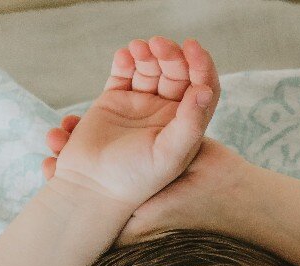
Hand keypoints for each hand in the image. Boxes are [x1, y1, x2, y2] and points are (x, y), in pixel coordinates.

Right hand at [41, 37, 217, 208]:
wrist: (93, 187)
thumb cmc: (136, 178)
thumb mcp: (170, 154)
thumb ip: (190, 124)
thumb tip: (205, 90)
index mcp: (187, 126)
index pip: (202, 88)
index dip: (201, 66)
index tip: (193, 48)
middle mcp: (167, 113)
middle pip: (176, 74)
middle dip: (171, 55)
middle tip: (159, 44)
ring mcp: (140, 105)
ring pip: (150, 69)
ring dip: (147, 54)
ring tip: (139, 48)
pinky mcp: (114, 100)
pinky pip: (123, 72)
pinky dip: (125, 60)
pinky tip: (125, 55)